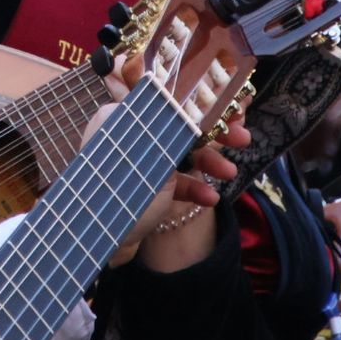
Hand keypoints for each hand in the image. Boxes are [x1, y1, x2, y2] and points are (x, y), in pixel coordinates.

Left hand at [71, 98, 249, 268]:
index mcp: (121, 116)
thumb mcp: (152, 154)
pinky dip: (191, 189)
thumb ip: (173, 127)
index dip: (200, 104)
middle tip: (242, 138)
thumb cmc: (121, 189)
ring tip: (231, 173)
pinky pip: (172, 183)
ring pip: (179, 156)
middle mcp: (127, 135)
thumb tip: (194, 96)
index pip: (167, 100)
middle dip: (212, 135)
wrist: (98, 242)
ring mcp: (137, 164)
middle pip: (177, 127)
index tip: (228, 108)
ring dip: (208, 164)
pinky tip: (210, 200)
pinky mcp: (144, 189)